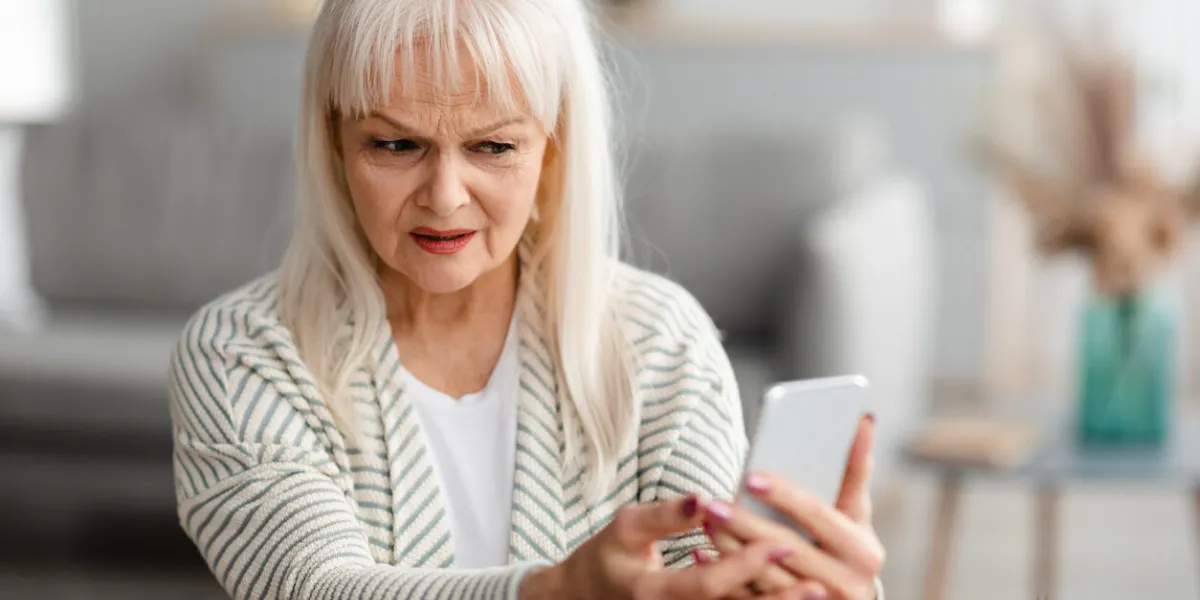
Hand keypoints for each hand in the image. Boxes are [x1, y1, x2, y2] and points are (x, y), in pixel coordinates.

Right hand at [520, 496, 806, 599]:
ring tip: (818, 593)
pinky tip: (790, 596)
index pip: (707, 584)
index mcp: (651, 593)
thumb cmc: (608, 556)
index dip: (746, 564)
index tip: (782, 539)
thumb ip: (666, 513)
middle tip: (821, 584)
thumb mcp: (625, 526)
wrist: (585, 598)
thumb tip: (704, 498)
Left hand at [704, 415, 884, 599]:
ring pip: (763, 576)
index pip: (817, 515)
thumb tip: (864, 418)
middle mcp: (846, 583)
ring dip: (729, 549)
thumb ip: (856, 468)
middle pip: (784, 547)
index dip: (784, 495)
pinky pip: (749, 598)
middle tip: (712, 503)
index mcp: (863, 550)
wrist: (849, 596)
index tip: (749, 477)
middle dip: (744, 524)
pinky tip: (701, 554)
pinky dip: (724, 577)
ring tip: (705, 522)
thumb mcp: (856, 510)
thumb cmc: (847, 541)